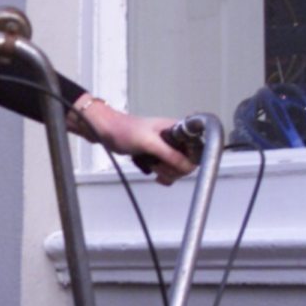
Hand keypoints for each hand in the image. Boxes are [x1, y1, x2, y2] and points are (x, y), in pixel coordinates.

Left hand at [71, 98, 195, 184]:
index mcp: (177, 129)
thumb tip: (187, 166)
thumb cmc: (124, 130)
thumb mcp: (148, 143)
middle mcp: (175, 139)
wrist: (107, 132)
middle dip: (174, 169)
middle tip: (159, 165)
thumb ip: (169, 154)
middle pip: (189, 162)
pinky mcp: (159, 156)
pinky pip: (169, 172)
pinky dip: (163, 176)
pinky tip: (154, 173)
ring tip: (152, 166)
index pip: (198, 148)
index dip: (191, 159)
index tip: (178, 165)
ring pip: (178, 169)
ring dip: (166, 173)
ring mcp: (167, 148)